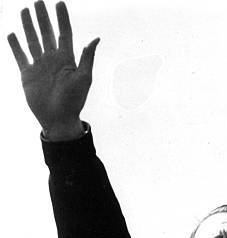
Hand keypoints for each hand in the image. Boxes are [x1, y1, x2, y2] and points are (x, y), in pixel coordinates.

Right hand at [7, 1, 98, 139]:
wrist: (59, 120)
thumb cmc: (74, 101)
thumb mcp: (84, 79)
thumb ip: (87, 58)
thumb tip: (96, 38)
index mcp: (67, 60)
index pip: (64, 33)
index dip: (62, 18)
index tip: (60, 3)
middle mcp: (53, 60)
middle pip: (47, 33)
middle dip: (43, 18)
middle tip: (39, 2)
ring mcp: (40, 66)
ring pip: (33, 41)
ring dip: (29, 26)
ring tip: (25, 10)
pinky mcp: (28, 75)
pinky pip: (20, 56)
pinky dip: (15, 46)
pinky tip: (12, 35)